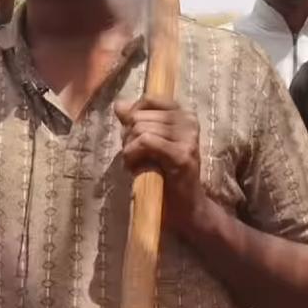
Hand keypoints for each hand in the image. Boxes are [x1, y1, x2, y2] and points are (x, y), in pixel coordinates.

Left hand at [115, 97, 207, 232]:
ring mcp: (188, 138)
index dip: (132, 116)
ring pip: (140, 129)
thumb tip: (118, 104)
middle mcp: (189, 121)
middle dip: (128, 136)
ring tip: (135, 164)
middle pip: (139, 116)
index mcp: (184, 115)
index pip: (148, 99)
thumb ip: (135, 122)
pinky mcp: (182, 155)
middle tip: (133, 156)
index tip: (133, 136)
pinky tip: (135, 168)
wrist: (186, 208)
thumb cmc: (165, 174)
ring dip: (129, 149)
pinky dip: (132, 154)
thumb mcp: (149, 143)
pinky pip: (145, 141)